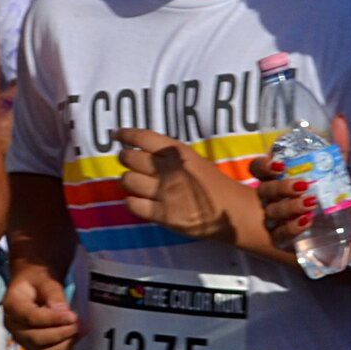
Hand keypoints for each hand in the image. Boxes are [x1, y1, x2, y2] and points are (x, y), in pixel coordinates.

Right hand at [4, 266, 77, 349]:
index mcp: (12, 305)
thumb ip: (53, 292)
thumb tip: (63, 312)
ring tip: (79, 331)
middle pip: (36, 338)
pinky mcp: (31, 349)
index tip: (72, 316)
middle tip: (78, 325)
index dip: (53, 319)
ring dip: (64, 345)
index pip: (30, 317)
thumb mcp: (45, 278)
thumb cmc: (37, 280)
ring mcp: (21, 340)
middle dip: (61, 333)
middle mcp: (12, 326)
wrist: (33, 286)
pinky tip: (71, 342)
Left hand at [114, 128, 255, 243]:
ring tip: (133, 182)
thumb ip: (170, 157)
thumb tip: (141, 151)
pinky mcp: (163, 214)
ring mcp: (165, 193)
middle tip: (128, 162)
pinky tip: (137, 201)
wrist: (233, 212)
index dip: (126, 135)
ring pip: (128, 180)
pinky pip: (133, 204)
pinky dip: (131, 202)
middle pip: (130, 158)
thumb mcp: (194, 161)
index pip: (143, 137)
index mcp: (178, 153)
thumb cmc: (213, 185)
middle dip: (125, 159)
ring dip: (127, 180)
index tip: (117, 135)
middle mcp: (168, 170)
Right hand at [249, 115, 350, 251]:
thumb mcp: (333, 167)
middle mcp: (269, 198)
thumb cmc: (326, 190)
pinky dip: (290, 229)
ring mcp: (274, 219)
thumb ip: (335, 145)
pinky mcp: (283, 238)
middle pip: (264, 191)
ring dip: (288, 207)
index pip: (256, 169)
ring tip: (310, 204)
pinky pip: (279, 235)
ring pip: (271, 213)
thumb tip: (339, 119)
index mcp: (275, 178)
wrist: (338, 222)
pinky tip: (305, 222)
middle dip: (281, 188)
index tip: (280, 165)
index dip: (263, 166)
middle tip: (303, 186)